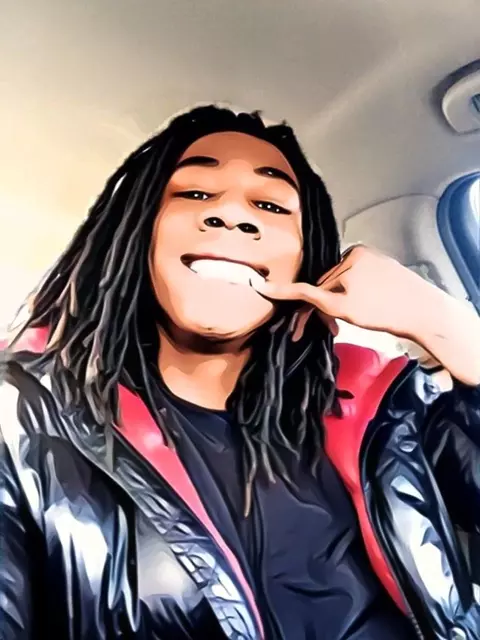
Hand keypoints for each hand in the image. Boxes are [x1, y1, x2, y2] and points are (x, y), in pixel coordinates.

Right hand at [253, 245, 444, 342]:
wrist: (425, 314)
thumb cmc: (383, 310)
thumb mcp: (339, 306)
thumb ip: (307, 297)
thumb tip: (270, 288)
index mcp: (350, 255)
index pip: (318, 283)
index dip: (304, 304)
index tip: (282, 308)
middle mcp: (362, 253)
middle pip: (331, 286)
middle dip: (325, 308)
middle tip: (328, 330)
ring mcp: (376, 261)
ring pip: (345, 288)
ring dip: (340, 306)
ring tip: (344, 325)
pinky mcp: (386, 272)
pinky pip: (360, 286)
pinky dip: (354, 301)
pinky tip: (361, 314)